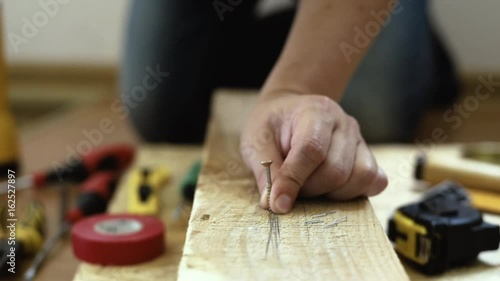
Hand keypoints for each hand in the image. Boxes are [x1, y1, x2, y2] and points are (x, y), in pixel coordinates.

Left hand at [240, 91, 387, 213]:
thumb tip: (273, 203)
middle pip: (336, 170)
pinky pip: (375, 180)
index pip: (311, 149)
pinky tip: (332, 189)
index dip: (293, 180)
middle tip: (290, 188)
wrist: (289, 112)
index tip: (277, 203)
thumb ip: (265, 171)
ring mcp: (359, 139)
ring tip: (310, 185)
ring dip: (331, 194)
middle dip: (309, 190)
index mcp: (314, 111)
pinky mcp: (367, 155)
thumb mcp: (256, 142)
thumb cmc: (271, 127)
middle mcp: (343, 123)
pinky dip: (355, 192)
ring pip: (359, 178)